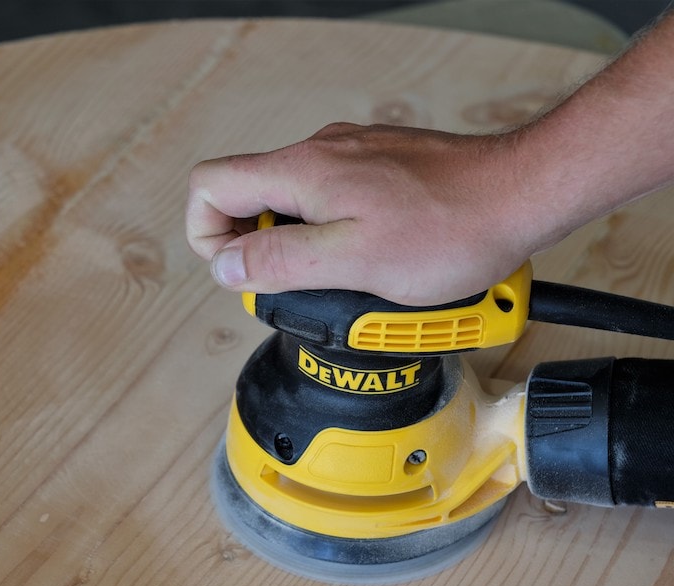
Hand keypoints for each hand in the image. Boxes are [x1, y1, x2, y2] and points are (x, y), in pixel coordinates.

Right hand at [186, 123, 555, 304]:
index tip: (245, 271)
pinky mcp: (378, 171)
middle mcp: (320, 155)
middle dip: (264, 250)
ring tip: (349, 278)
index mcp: (302, 171)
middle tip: (306, 284)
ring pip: (295, 206)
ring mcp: (350, 159)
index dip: (209, 236)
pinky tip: (376, 259)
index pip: (210, 186)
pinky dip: (341, 237)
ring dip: (307, 249)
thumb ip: (281, 260)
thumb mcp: (355, 260)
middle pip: (249, 199)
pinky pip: (335, 205)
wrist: (521, 195)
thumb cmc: (453, 227)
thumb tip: (226, 265)